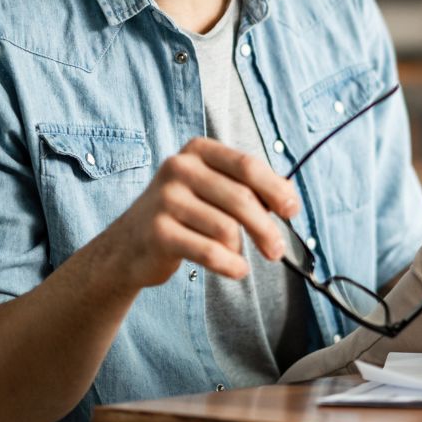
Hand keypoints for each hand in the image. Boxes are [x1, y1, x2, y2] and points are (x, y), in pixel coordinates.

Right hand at [100, 137, 299, 289]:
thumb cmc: (184, 214)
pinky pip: (209, 251)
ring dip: (241, 249)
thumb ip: (248, 188)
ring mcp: (165, 199)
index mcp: (198, 151)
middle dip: (266, 228)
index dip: (276, 189)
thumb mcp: (212, 189)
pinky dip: (230, 264)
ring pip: (227, 227)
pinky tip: (237, 270)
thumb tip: (290, 198)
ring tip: (237, 256)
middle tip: (277, 250)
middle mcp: (179, 168)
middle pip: (241, 198)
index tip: (292, 211)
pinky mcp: (158, 232)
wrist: (129, 245)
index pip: (247, 166)